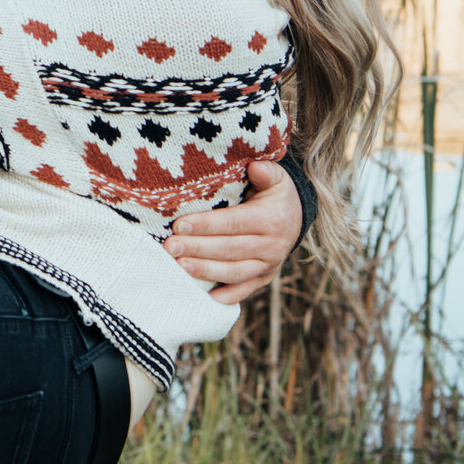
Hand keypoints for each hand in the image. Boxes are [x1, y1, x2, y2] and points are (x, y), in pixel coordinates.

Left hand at [166, 160, 302, 304]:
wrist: (293, 217)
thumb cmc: (273, 193)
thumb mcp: (276, 178)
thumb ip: (266, 172)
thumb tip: (255, 167)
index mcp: (272, 220)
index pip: (234, 223)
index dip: (206, 225)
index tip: (179, 225)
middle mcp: (273, 246)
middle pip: (230, 249)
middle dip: (198, 249)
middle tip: (170, 247)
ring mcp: (268, 266)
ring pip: (234, 272)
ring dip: (206, 272)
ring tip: (179, 267)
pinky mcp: (262, 279)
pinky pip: (243, 290)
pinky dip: (225, 296)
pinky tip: (203, 296)